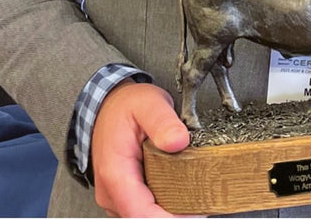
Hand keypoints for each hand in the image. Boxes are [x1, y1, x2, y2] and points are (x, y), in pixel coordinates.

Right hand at [91, 80, 192, 217]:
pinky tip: (179, 190)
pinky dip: (164, 205)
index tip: (196, 211)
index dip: (171, 218)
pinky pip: (145, 210)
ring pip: (146, 216)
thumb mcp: (148, 104)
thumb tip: (179, 141)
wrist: (109, 106)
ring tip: (193, 191)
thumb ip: (163, 121)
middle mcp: (111, 193)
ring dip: (170, 210)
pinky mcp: (124, 197)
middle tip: (202, 198)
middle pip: (146, 218)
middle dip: (176, 214)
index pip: (141, 214)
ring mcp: (116, 198)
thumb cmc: (125, 106)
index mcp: (115, 173)